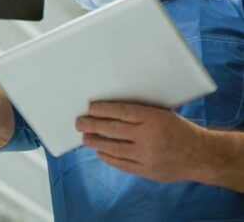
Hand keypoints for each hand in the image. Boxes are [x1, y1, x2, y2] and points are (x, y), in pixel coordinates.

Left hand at [75, 102, 206, 182]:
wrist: (200, 155)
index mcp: (152, 118)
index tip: (90, 108)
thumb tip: (111, 108)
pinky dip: (109, 158)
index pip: (122, 111)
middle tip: (79, 122)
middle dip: (93, 125)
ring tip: (85, 137)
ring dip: (97, 142)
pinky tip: (100, 152)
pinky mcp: (148, 171)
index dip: (104, 109)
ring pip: (115, 148)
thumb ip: (139, 111)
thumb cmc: (177, 128)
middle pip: (114, 129)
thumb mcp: (161, 112)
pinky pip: (123, 164)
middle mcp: (149, 136)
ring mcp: (148, 155)